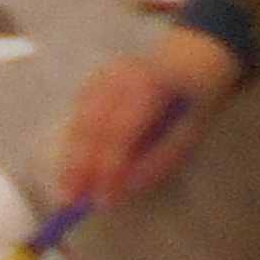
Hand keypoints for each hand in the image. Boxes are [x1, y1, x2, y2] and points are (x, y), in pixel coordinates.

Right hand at [50, 34, 235, 214]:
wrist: (192, 58)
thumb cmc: (195, 100)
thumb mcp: (191, 133)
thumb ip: (160, 160)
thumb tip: (127, 189)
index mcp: (148, 87)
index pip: (119, 133)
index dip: (108, 169)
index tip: (103, 201)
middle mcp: (118, 78)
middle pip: (89, 126)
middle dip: (77, 166)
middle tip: (67, 201)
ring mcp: (101, 77)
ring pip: (77, 120)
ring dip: (69, 157)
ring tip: (64, 189)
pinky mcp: (93, 81)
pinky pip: (77, 115)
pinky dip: (73, 142)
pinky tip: (71, 165)